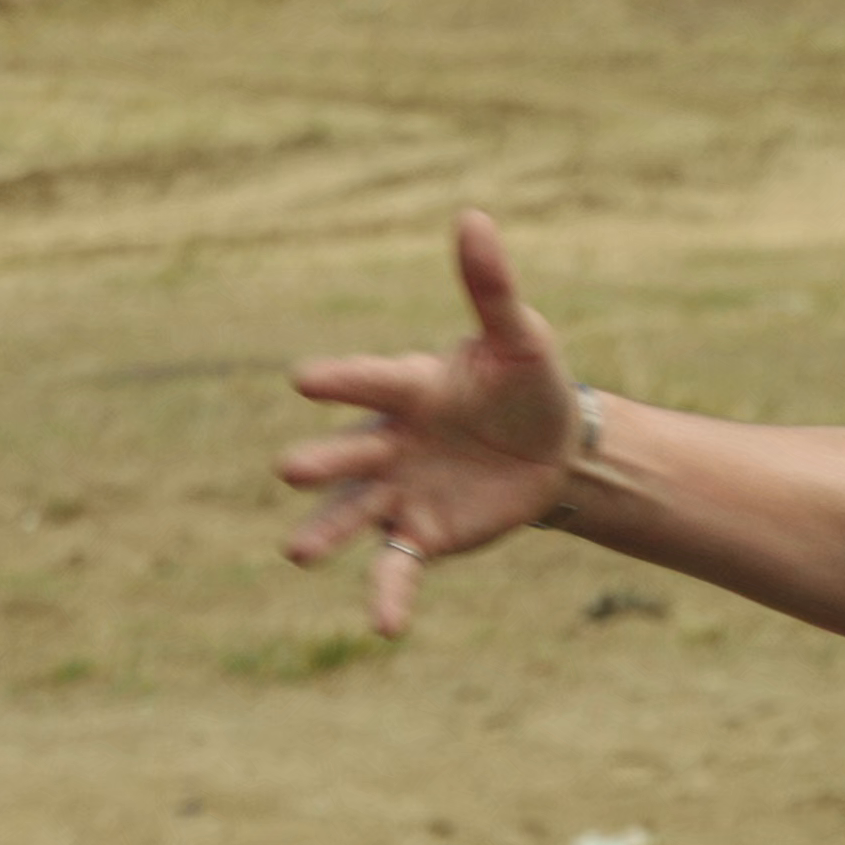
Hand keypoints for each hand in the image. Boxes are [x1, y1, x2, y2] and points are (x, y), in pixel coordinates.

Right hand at [278, 209, 582, 633]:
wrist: (554, 449)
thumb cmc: (526, 382)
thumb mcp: (522, 338)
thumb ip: (491, 288)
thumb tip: (473, 217)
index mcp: (412, 387)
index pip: (372, 381)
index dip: (342, 381)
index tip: (303, 380)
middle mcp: (393, 441)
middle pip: (351, 452)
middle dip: (323, 461)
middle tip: (290, 471)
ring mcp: (401, 491)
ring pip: (355, 513)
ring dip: (326, 531)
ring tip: (296, 553)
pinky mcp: (422, 534)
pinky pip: (397, 567)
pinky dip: (387, 595)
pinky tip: (383, 628)